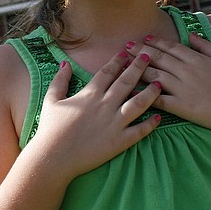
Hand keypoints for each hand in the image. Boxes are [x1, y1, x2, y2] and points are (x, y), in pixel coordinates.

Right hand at [28, 50, 161, 181]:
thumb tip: (65, 63)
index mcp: (90, 94)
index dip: (118, 60)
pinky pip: (140, 130)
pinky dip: (151, 124)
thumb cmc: (50, 128)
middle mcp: (106, 105)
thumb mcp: (52, 100)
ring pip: (139, 103)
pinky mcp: (120, 141)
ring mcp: (115, 123)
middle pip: (127, 81)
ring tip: (160, 83)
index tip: (127, 52)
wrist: (54, 157)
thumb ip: (60, 80)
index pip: (108, 72)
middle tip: (148, 56)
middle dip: (139, 67)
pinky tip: (159, 117)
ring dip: (151, 92)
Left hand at [127, 33, 210, 136]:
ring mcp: (184, 88)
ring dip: (137, 70)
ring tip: (123, 67)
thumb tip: (190, 35)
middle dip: (139, 52)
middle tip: (124, 47)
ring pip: (154, 76)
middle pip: (157, 58)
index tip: (141, 39)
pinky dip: (145, 95)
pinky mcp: (183, 107)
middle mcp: (187, 71)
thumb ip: (204, 45)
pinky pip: (159, 99)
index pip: (169, 47)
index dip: (153, 42)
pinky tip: (132, 93)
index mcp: (196, 58)